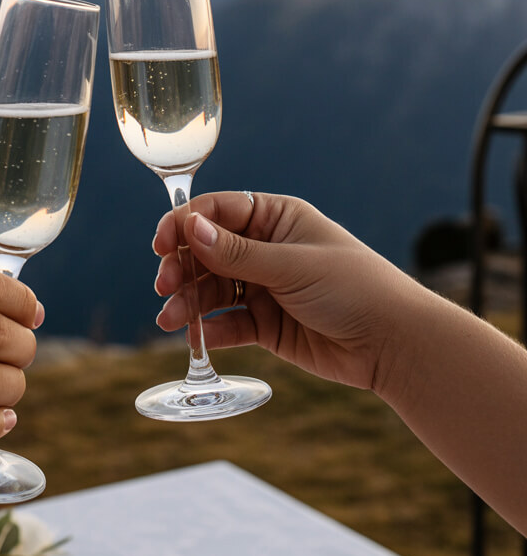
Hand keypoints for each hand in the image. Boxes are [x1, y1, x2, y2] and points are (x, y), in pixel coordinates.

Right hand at [153, 192, 417, 393]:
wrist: (394, 343)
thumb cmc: (354, 288)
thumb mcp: (292, 266)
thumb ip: (238, 253)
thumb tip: (192, 228)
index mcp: (276, 218)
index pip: (218, 212)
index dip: (186, 225)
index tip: (161, 244)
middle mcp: (266, 249)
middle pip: (207, 252)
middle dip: (182, 268)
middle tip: (165, 285)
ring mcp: (265, 288)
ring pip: (212, 289)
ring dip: (188, 302)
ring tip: (170, 320)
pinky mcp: (266, 325)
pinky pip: (228, 323)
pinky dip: (208, 329)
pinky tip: (195, 338)